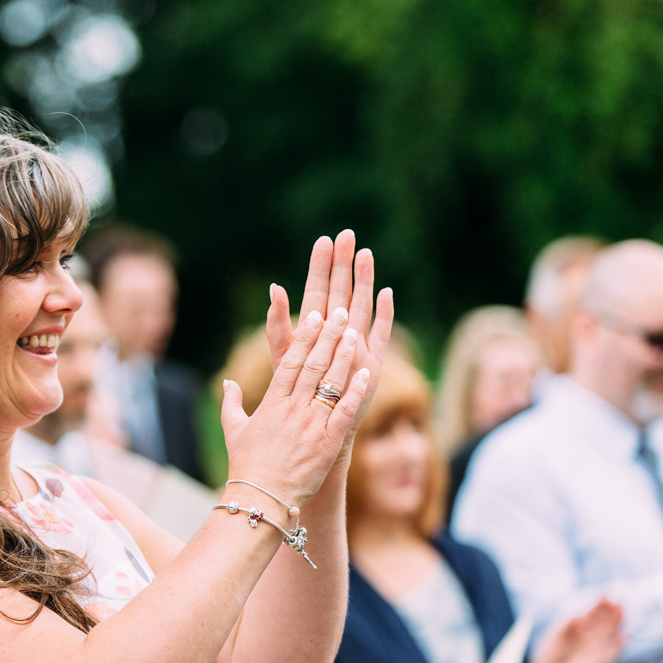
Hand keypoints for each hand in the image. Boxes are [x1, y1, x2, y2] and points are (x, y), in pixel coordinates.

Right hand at [221, 301, 373, 508]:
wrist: (261, 499)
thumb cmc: (246, 466)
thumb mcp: (233, 430)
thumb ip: (231, 403)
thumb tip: (228, 383)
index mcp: (271, 404)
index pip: (290, 362)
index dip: (304, 338)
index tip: (315, 317)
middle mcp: (291, 410)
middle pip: (313, 366)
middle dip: (328, 337)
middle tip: (341, 314)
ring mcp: (310, 426)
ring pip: (330, 384)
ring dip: (344, 357)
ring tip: (355, 333)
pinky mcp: (327, 444)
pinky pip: (344, 413)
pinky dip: (356, 393)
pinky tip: (367, 375)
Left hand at [264, 230, 394, 440]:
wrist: (311, 427)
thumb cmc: (292, 393)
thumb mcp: (280, 355)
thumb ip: (277, 323)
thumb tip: (274, 288)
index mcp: (313, 328)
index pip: (317, 290)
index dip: (321, 266)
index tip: (324, 239)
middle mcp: (336, 332)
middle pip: (340, 291)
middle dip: (344, 264)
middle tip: (348, 235)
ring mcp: (354, 345)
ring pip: (361, 306)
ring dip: (364, 281)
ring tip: (367, 254)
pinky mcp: (370, 362)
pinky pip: (380, 333)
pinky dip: (384, 314)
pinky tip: (387, 293)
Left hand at [529, 597, 624, 662]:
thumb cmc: (546, 658)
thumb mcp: (553, 641)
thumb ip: (565, 628)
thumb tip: (578, 615)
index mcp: (572, 626)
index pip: (588, 610)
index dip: (598, 600)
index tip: (608, 591)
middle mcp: (584, 635)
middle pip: (601, 619)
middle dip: (610, 607)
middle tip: (620, 595)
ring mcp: (592, 648)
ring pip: (608, 632)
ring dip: (616, 622)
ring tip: (624, 610)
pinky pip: (611, 653)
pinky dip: (618, 646)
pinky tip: (625, 637)